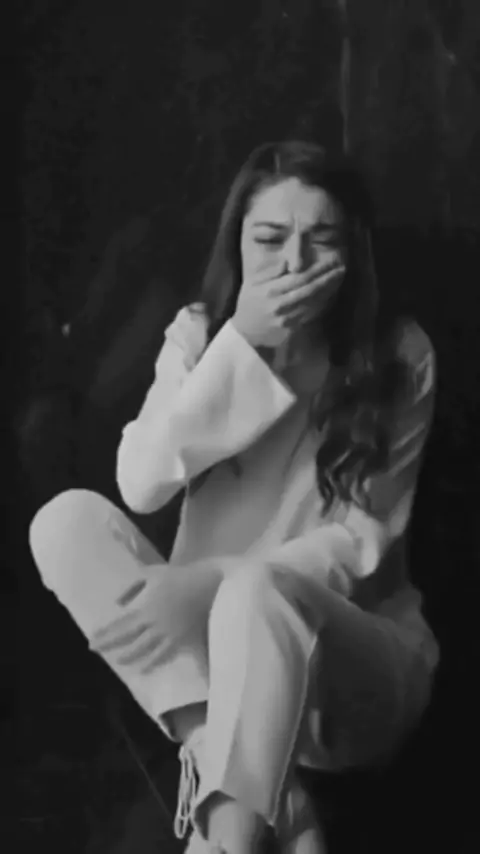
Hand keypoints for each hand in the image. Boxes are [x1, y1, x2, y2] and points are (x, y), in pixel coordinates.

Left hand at [88, 557, 231, 674]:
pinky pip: (166, 655)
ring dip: (132, 658)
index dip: (106, 635)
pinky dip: (154, 662)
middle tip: (97, 651)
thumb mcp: (150, 574)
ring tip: (120, 661)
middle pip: (130, 642)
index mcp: (146, 610)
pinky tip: (146, 667)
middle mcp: (156, 626)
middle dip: (112, 648)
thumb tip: (118, 603)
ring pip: (147, 653)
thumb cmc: (178, 576)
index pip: (121, 627)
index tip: (92, 641)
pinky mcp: (183, 639)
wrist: (207, 584)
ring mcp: (170, 635)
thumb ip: (131, 587)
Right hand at [232, 259, 345, 349]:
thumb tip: (288, 261)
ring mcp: (289, 318)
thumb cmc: (248, 303)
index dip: (317, 269)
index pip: (300, 277)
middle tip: (342, 268)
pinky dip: (322, 303)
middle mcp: (282, 304)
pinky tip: (330, 294)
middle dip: (328, 278)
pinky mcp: (293, 328)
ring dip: (329, 290)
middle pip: (310, 289)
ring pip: (314, 302)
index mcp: (272, 290)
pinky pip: (311, 314)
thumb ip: (271, 271)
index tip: (331, 261)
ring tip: (339, 279)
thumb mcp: (253, 282)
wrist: (244, 332)